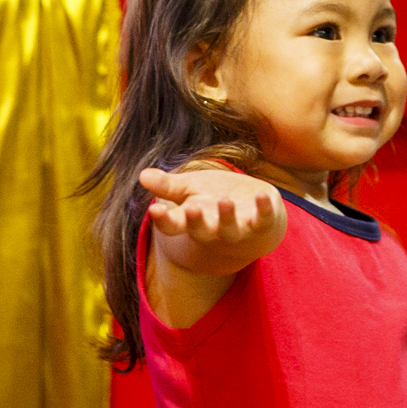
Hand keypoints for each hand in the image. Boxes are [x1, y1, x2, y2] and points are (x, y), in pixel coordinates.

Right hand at [139, 163, 284, 253]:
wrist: (255, 222)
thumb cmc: (216, 202)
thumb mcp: (191, 191)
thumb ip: (168, 186)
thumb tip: (142, 175)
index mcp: (192, 222)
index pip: (173, 225)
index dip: (163, 219)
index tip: (154, 208)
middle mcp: (214, 231)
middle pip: (201, 231)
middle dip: (196, 222)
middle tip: (191, 208)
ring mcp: (239, 230)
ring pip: (230, 230)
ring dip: (227, 217)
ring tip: (224, 201)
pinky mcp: (262, 224)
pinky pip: (264, 220)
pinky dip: (264, 210)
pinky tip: (262, 195)